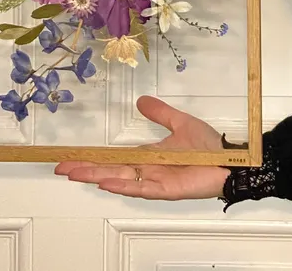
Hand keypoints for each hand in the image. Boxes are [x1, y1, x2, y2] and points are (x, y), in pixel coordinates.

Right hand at [54, 95, 229, 199]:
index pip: (115, 158)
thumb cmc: (208, 146)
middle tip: (62, 168)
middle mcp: (147, 171)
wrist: (230, 160)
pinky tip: (108, 182)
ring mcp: (155, 182)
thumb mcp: (180, 122)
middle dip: (86, 169)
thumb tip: (140, 101)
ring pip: (121, 180)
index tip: (72, 156)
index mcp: (149, 156)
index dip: (94, 158)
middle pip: (110, 170)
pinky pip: (142, 189)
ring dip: (99, 177)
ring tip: (77, 174)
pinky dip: (124, 185)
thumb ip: (160, 113)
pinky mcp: (166, 190)